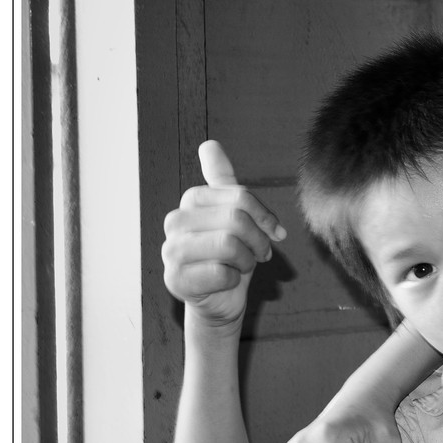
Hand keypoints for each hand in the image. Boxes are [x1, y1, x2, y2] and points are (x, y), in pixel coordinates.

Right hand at [161, 140, 286, 329]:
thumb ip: (222, 180)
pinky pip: (221, 273)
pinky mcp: (174, 279)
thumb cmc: (231, 255)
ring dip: (247, 260)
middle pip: (236, 220)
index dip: (264, 217)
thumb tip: (209, 144)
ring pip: (229, 245)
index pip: (240, 197)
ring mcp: (170, 251)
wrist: (221, 298)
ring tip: (243, 266)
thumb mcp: (234, 215)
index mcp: (192, 201)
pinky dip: (234, 280)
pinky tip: (226, 281)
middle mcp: (175, 222)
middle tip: (259, 253)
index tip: (272, 232)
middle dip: (258, 241)